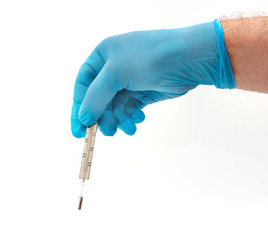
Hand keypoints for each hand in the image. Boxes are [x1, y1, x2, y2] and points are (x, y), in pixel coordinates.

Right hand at [71, 19, 234, 137]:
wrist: (189, 58)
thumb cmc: (150, 57)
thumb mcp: (115, 73)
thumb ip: (95, 97)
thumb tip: (83, 118)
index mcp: (103, 55)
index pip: (83, 85)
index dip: (78, 108)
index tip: (78, 131)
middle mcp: (114, 68)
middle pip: (99, 99)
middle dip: (103, 117)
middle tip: (109, 132)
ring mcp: (129, 81)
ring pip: (115, 107)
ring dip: (119, 120)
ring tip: (129, 128)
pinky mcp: (143, 92)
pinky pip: (130, 109)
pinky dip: (131, 117)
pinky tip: (138, 120)